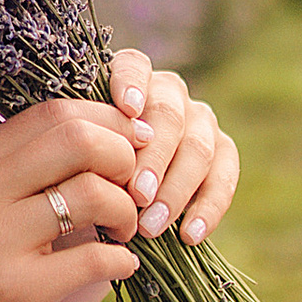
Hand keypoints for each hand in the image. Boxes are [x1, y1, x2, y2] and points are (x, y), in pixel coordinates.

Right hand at [0, 94, 142, 301]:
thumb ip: (27, 171)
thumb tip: (111, 138)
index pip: (56, 112)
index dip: (110, 122)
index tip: (135, 147)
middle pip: (78, 139)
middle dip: (125, 159)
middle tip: (133, 191)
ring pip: (91, 193)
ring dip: (127, 212)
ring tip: (124, 233)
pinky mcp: (13, 291)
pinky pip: (93, 259)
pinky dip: (123, 261)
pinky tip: (121, 268)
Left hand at [103, 47, 238, 246]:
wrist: (113, 202)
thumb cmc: (83, 173)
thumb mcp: (77, 158)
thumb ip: (85, 148)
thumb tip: (85, 163)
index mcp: (131, 80)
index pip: (134, 67)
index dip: (131, 84)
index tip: (127, 108)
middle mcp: (169, 93)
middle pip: (168, 115)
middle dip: (153, 158)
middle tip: (136, 195)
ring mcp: (200, 121)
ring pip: (198, 147)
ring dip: (175, 190)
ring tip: (150, 227)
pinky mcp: (224, 151)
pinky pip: (225, 175)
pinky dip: (209, 208)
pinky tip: (189, 234)